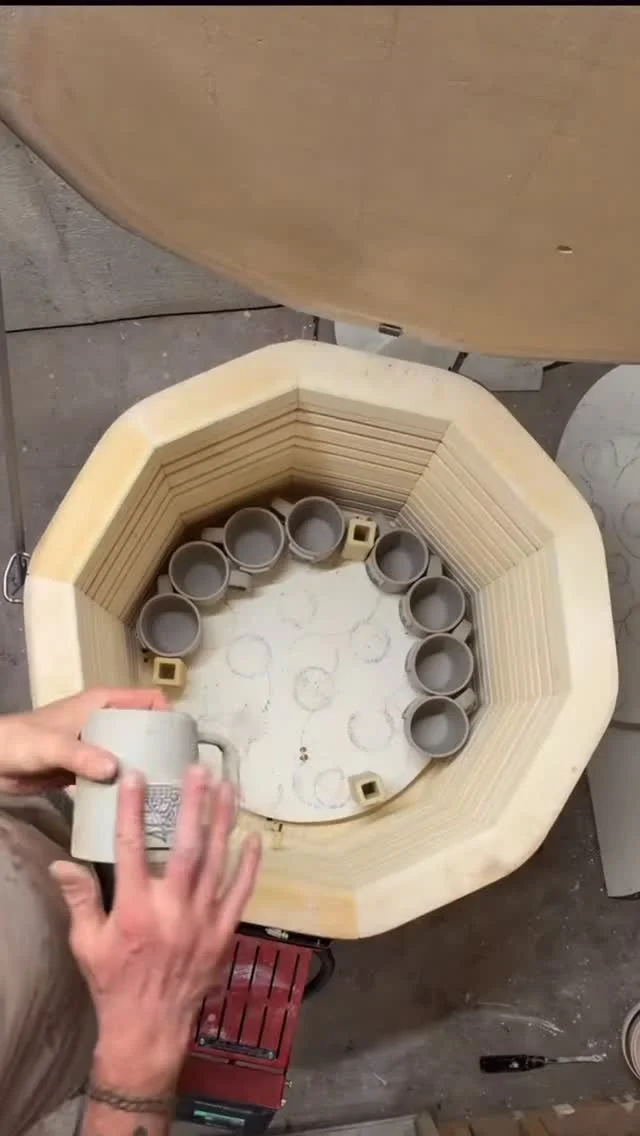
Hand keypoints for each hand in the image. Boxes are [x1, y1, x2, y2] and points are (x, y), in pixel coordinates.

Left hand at [0, 687, 167, 794]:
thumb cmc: (21, 741)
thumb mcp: (52, 745)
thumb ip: (81, 755)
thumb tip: (115, 770)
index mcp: (103, 703)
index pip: (148, 700)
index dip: (170, 716)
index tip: (184, 742)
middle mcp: (105, 722)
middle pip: (145, 730)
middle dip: (162, 748)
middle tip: (180, 775)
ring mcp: (95, 746)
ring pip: (130, 754)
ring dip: (145, 770)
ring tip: (166, 792)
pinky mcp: (85, 769)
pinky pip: (113, 775)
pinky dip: (124, 785)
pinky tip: (137, 804)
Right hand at [51, 767, 261, 1092]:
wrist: (149, 1029)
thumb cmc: (113, 982)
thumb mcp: (87, 944)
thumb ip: (80, 899)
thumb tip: (62, 863)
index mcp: (134, 910)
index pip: (131, 848)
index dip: (133, 809)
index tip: (136, 776)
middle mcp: (172, 911)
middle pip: (186, 847)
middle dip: (193, 805)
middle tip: (198, 770)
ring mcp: (202, 921)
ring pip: (218, 862)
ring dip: (223, 822)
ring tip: (227, 787)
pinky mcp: (223, 933)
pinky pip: (240, 892)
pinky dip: (249, 865)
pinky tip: (254, 837)